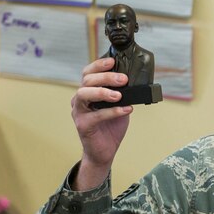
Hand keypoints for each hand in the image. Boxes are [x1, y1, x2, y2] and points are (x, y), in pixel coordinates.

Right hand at [71, 58, 132, 190]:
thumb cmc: (110, 128)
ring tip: (119, 95)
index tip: (113, 61)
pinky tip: (126, 109)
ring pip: (84, 94)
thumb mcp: (119, 106)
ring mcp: (79, 112)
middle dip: (106, 77)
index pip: (88, 73)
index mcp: (87, 92)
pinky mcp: (83, 125)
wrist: (104, 152)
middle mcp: (80, 100)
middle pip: (87, 81)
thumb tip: (134, 81)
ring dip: (103, 92)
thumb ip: (122, 94)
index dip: (98, 65)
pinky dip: (112, 111)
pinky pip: (96, 115)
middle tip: (123, 79)